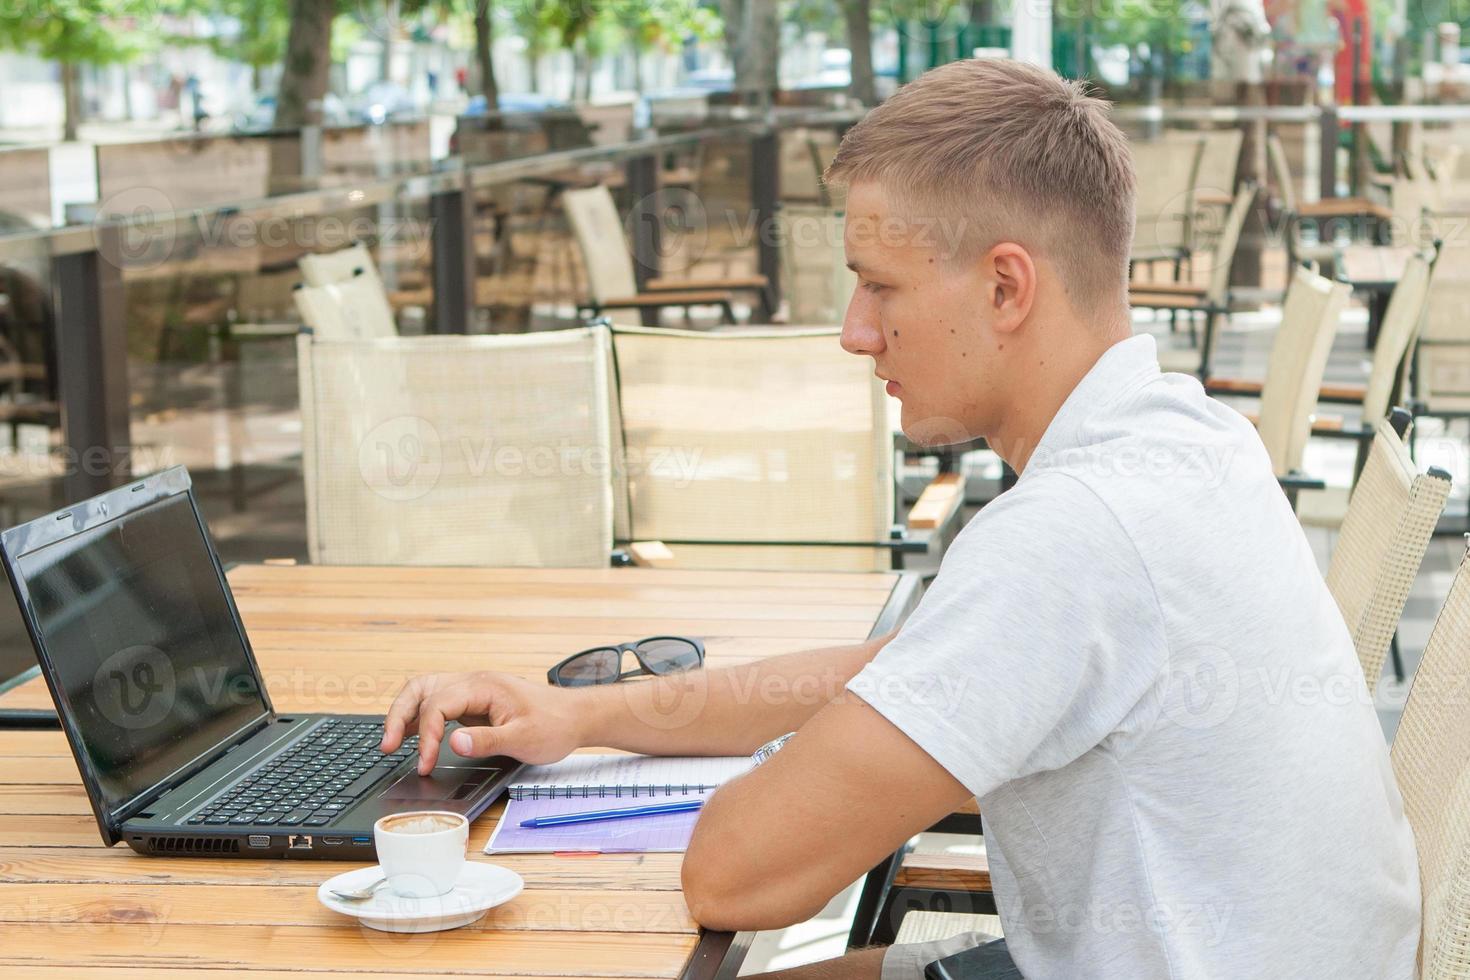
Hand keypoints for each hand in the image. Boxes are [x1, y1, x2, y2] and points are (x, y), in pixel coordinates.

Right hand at [380, 671, 588, 773]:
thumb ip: (487, 741)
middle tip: (387, 746)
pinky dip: (421, 718)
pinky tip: (414, 737)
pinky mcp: (475, 703)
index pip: (438, 705)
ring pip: (425, 692)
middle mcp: (473, 683)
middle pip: (421, 689)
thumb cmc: (555, 724)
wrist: (576, 716)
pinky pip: (438, 703)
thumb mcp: (524, 738)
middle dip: (399, 715)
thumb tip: (453, 743)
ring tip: (391, 742)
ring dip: (406, 714)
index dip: (427, 736)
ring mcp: (473, 691)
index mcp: (483, 687)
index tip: (426, 764)